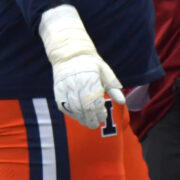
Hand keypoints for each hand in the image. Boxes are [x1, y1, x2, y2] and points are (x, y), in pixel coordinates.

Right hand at [39, 4, 123, 127]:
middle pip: (83, 106)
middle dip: (89, 117)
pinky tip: (76, 116)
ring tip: (86, 122)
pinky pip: (62, 105)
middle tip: (95, 124)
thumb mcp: (105, 71)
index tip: (103, 117)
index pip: (94, 101)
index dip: (98, 112)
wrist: (69, 54)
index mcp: (90, 78)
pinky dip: (69, 112)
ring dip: (79, 117)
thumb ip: (113, 87)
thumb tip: (122, 101)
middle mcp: (76, 83)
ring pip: (72, 107)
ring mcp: (65, 87)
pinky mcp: (57, 89)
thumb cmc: (91, 64)